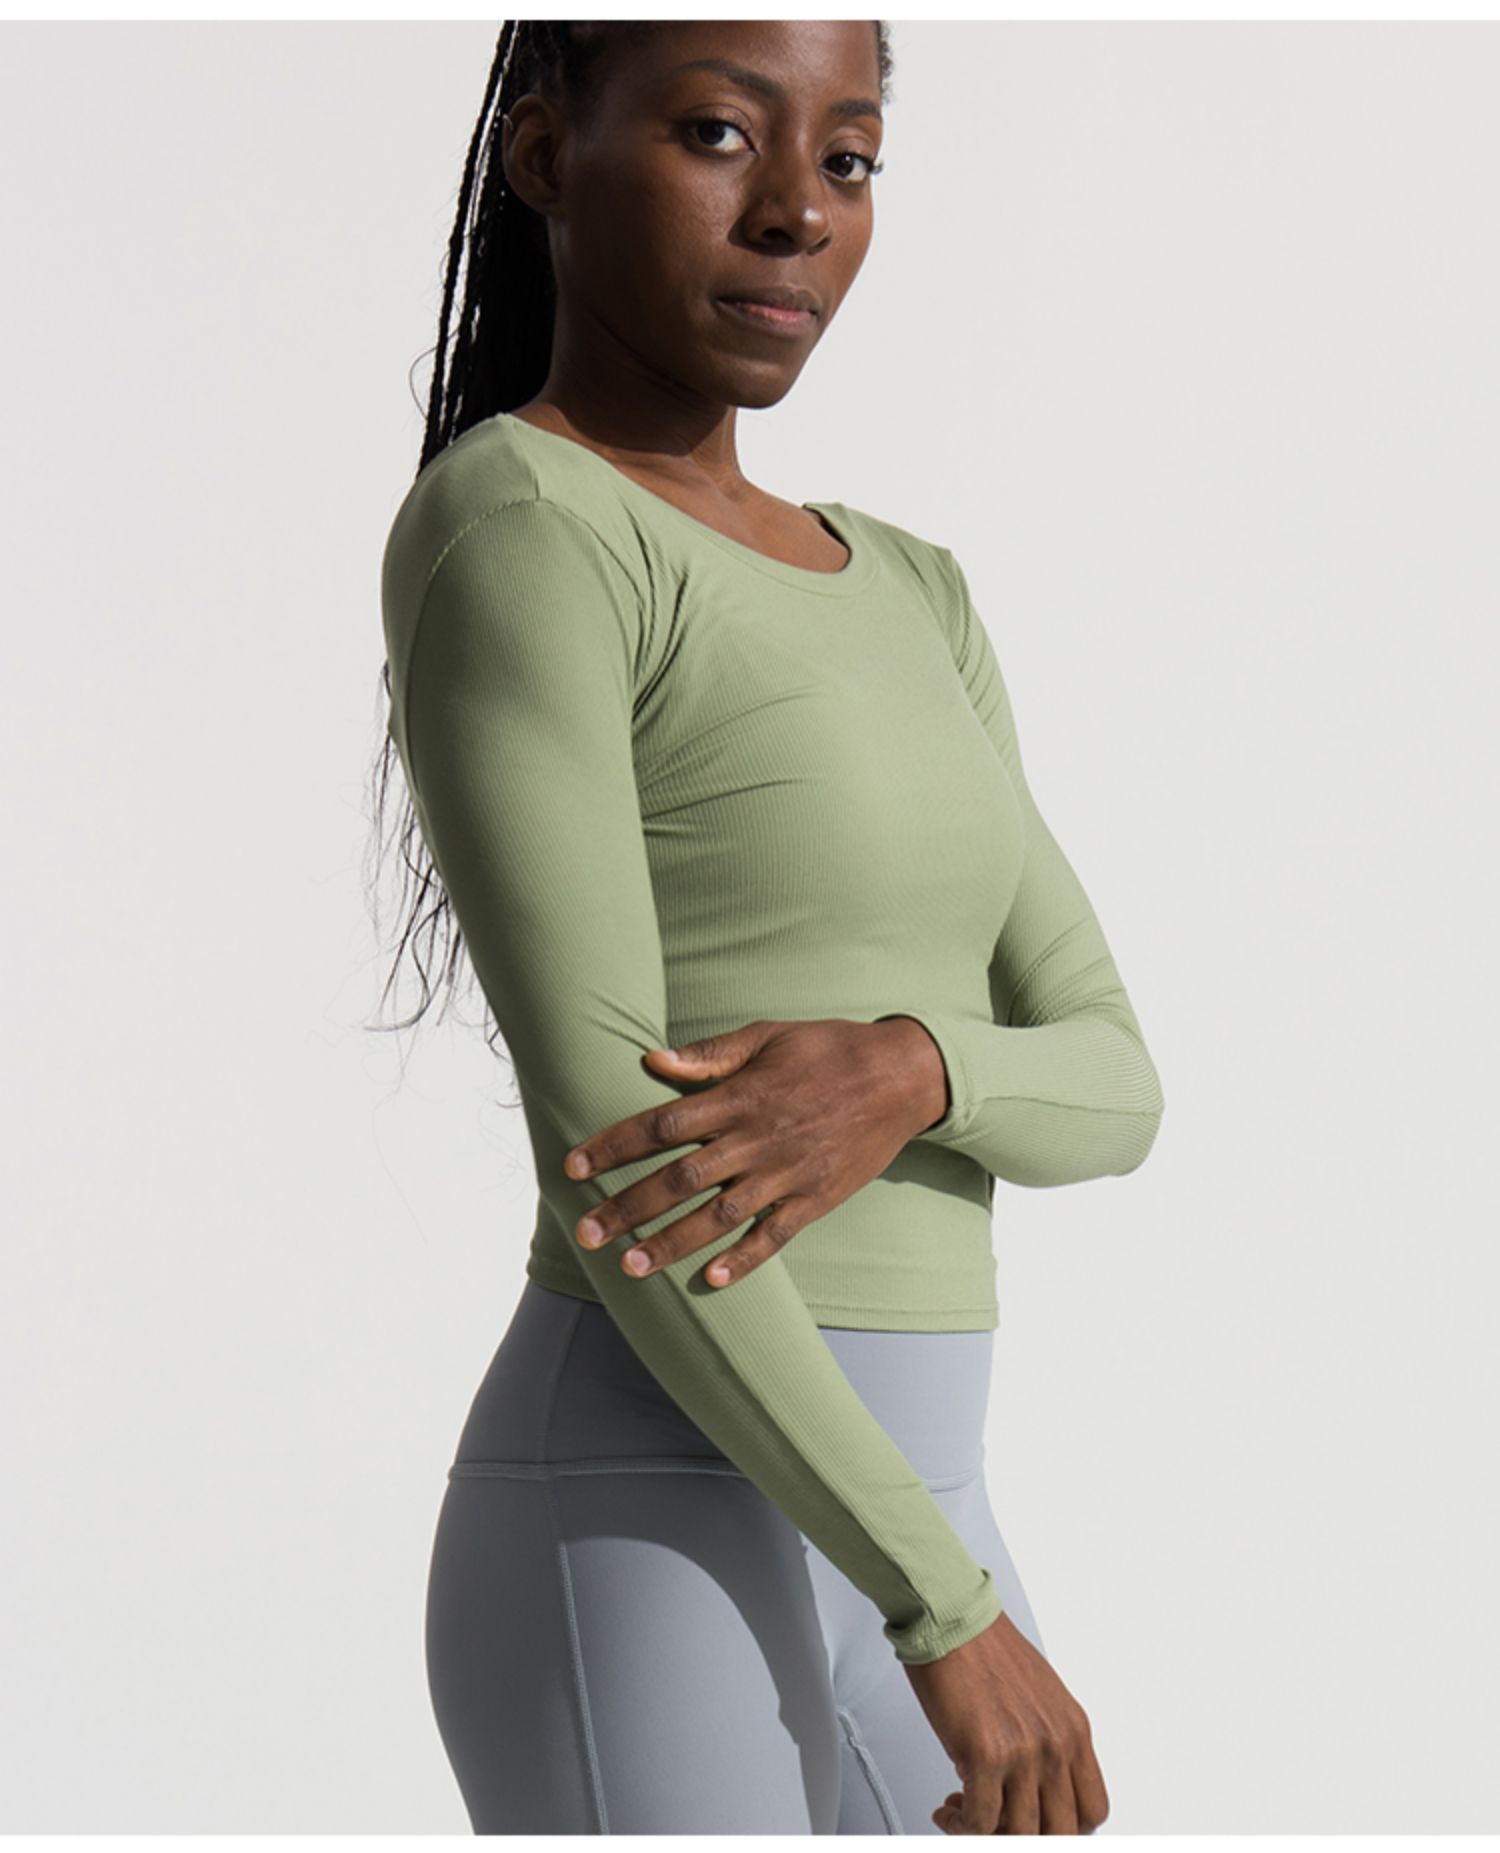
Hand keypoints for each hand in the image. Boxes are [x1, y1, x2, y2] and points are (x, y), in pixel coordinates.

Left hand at [561, 1016, 949, 1287]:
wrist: (903, 1077)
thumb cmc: (828, 1049)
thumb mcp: (769, 1035)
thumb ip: (710, 1055)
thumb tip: (651, 1060)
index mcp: (741, 1097)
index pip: (662, 1125)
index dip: (614, 1146)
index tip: (574, 1167)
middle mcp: (757, 1139)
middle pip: (679, 1179)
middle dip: (628, 1208)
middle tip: (586, 1234)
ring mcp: (787, 1174)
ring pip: (719, 1216)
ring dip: (673, 1243)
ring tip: (632, 1267)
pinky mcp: (816, 1198)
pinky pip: (775, 1236)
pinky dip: (744, 1259)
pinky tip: (712, 1280)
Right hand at [905, 1612, 1109, 1834]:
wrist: (953, 1620)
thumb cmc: (986, 1646)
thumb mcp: (1040, 1694)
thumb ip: (1045, 1738)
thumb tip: (1031, 1779)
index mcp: (1074, 1729)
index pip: (1093, 1808)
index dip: (1067, 1828)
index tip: (1042, 1825)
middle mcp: (1055, 1745)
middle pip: (1062, 1831)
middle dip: (1027, 1836)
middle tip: (1001, 1828)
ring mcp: (1023, 1754)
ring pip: (1020, 1834)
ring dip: (989, 1833)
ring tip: (966, 1815)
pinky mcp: (985, 1756)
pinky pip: (981, 1821)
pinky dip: (962, 1826)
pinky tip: (951, 1812)